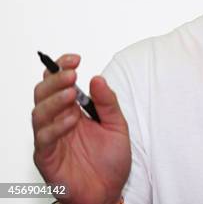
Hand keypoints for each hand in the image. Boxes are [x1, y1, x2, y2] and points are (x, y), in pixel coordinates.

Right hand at [32, 54, 130, 203]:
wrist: (110, 192)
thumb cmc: (111, 160)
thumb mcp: (117, 125)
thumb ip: (108, 102)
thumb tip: (97, 78)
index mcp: (74, 110)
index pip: (59, 84)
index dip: (62, 68)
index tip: (75, 59)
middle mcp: (59, 121)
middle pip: (43, 94)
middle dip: (55, 81)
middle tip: (71, 74)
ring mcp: (51, 139)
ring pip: (39, 114)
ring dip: (54, 101)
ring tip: (71, 94)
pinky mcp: (47, 158)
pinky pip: (44, 140)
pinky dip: (56, 127)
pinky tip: (71, 121)